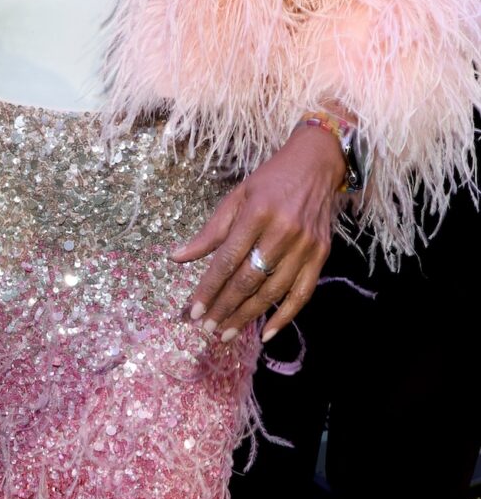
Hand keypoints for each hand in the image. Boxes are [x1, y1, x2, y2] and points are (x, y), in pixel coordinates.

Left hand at [170, 125, 341, 343]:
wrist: (315, 165)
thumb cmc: (269, 181)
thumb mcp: (236, 197)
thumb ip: (210, 231)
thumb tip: (177, 258)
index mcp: (256, 214)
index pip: (227, 260)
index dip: (209, 288)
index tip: (193, 311)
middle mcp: (282, 231)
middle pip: (248, 280)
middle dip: (225, 308)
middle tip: (207, 329)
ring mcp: (305, 246)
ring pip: (272, 291)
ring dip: (248, 316)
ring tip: (227, 333)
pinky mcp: (321, 255)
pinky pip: (302, 294)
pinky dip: (285, 316)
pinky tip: (266, 333)